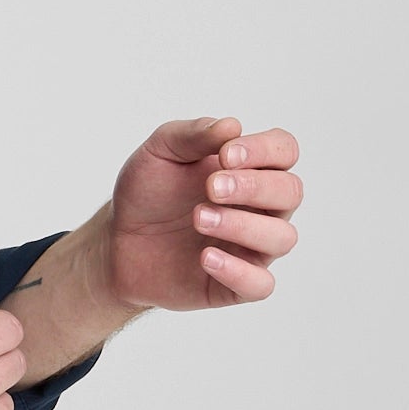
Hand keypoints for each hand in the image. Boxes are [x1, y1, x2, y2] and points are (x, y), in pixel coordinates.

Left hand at [107, 115, 302, 311]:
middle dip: (254, 187)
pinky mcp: (234, 284)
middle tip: (210, 188)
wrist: (117, 241)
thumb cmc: (148, 193)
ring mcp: (251, 247)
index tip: (225, 155)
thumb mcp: (160, 152)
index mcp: (250, 170)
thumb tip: (232, 125)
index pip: (285, 151)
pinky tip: (205, 257)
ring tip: (199, 218)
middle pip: (290, 192)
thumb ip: (194, 135)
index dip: (265, 150)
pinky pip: (260, 284)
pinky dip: (238, 271)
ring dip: (243, 226)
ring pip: (283, 238)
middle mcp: (260, 208)